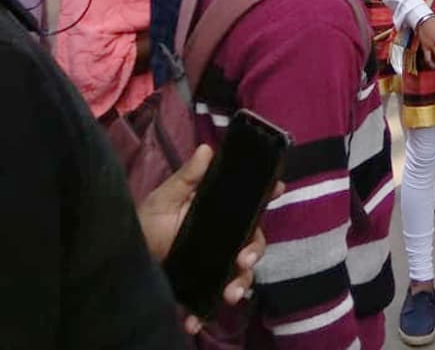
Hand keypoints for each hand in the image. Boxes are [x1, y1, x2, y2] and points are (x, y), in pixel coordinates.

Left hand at [137, 145, 280, 333]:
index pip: (250, 202)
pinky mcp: (201, 284)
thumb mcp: (164, 198)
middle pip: (252, 241)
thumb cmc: (146, 222)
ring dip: (240, 283)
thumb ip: (187, 177)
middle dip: (254, 251)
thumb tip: (208, 149)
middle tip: (244, 260)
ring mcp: (215, 261)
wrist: (120, 258)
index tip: (278, 188)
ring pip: (241, 272)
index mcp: (219, 211)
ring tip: (229, 295)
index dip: (268, 194)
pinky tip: (194, 321)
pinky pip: (211, 298)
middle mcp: (224, 236)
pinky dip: (204, 312)